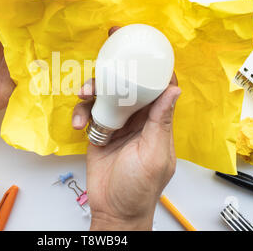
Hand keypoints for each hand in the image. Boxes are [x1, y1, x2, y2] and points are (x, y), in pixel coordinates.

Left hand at [0, 0, 87, 118]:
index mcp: (4, 13)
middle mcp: (21, 26)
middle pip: (47, 5)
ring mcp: (32, 46)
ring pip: (55, 26)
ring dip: (73, 15)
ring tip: (91, 6)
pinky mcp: (38, 65)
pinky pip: (57, 53)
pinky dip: (71, 45)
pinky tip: (86, 38)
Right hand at [72, 28, 180, 229]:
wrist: (113, 209)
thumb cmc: (139, 188)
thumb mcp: (154, 154)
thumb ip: (161, 122)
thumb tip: (174, 89)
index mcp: (155, 120)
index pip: (158, 86)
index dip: (153, 64)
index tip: (143, 44)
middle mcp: (136, 118)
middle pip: (127, 84)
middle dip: (114, 69)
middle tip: (103, 56)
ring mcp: (116, 123)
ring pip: (104, 94)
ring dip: (92, 90)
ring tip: (83, 95)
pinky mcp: (98, 130)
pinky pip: (88, 112)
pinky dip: (80, 113)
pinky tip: (78, 124)